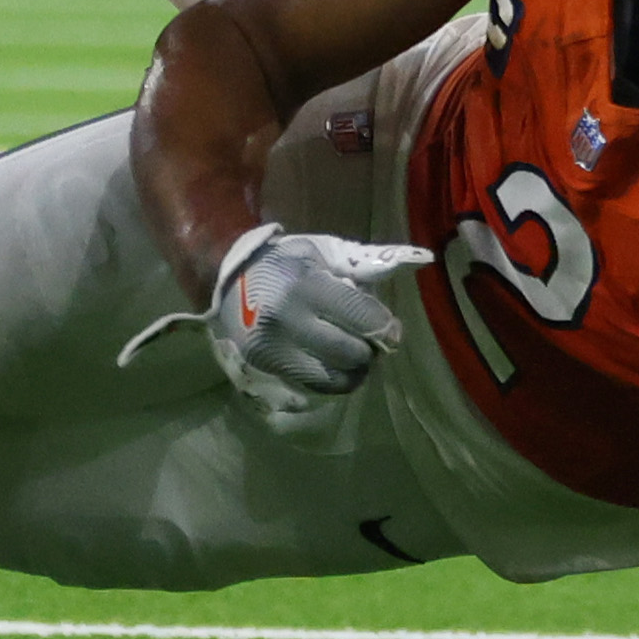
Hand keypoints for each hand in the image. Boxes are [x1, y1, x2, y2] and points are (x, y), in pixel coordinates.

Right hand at [205, 223, 425, 438]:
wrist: (227, 276)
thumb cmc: (284, 263)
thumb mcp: (321, 254)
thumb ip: (361, 270)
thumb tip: (411, 274)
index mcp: (307, 286)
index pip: (361, 317)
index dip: (386, 328)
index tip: (393, 332)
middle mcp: (289, 321)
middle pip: (350, 353)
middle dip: (369, 350)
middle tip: (371, 342)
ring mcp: (274, 349)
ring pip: (332, 378)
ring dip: (353, 371)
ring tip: (355, 357)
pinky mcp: (265, 366)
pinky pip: (312, 385)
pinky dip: (332, 379)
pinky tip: (335, 365)